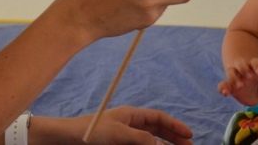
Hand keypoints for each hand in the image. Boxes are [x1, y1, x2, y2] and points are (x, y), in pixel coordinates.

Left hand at [78, 106, 193, 144]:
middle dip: (173, 139)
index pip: (157, 118)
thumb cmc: (92, 133)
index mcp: (131, 116)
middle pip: (157, 131)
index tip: (189, 135)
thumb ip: (142, 139)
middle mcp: (129, 126)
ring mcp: (124, 138)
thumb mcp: (119, 134)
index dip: (174, 125)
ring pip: (149, 141)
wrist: (68, 141)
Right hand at [218, 57, 257, 106]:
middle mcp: (244, 69)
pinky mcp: (230, 86)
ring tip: (239, 86)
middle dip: (244, 69)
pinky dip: (223, 88)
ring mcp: (236, 77)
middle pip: (241, 64)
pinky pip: (223, 84)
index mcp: (256, 66)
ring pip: (231, 73)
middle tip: (249, 77)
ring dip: (234, 78)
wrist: (255, 89)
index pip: (256, 62)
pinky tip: (225, 93)